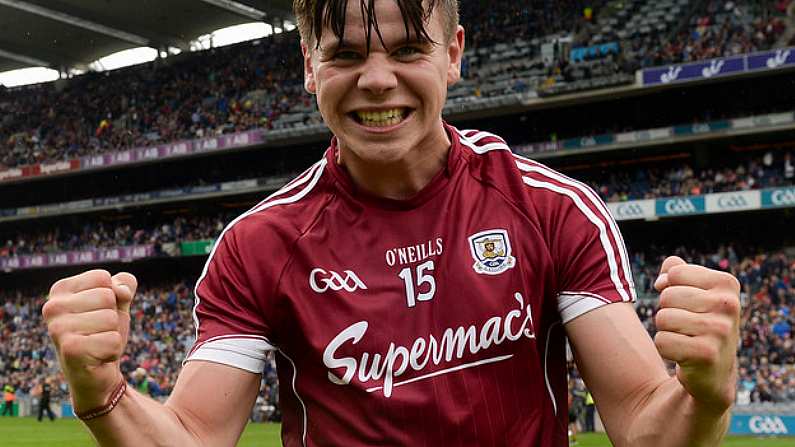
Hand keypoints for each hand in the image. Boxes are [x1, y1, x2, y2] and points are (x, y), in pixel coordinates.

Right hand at [43, 269, 136, 411]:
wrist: (98, 374)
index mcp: (60, 290)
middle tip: (98, 332)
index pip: (102, 277)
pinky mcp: (69, 349)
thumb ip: (123, 285)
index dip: (112, 296)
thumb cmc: (104, 333)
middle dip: (113, 317)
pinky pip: (112, 340)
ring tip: (97, 344)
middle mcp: (52, 307)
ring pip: (111, 318)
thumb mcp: (117, 303)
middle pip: (108, 296)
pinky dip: (112, 351)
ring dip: (113, 334)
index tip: (99, 313)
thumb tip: (122, 291)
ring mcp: (57, 329)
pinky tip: (97, 358)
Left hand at [653, 256, 739, 413]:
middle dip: (668, 311)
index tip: (689, 305)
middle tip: (687, 326)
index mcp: (727, 283)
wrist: (714, 371)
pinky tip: (685, 354)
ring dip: (666, 330)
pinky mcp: (706, 353)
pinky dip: (666, 348)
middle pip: (666, 296)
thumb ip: (675, 270)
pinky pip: (662, 341)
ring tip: (686, 339)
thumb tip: (661, 282)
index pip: (675, 273)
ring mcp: (720, 330)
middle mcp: (728, 305)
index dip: (672, 288)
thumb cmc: (699, 322)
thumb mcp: (693, 290)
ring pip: (662, 318)